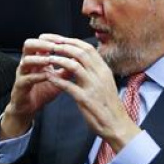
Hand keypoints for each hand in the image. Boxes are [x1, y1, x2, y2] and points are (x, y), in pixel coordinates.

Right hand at [0, 36, 65, 139]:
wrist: (29, 107)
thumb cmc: (43, 90)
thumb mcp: (58, 78)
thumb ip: (67, 69)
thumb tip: (82, 60)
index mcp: (36, 58)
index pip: (40, 41)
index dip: (51, 38)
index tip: (63, 40)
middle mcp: (27, 63)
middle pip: (28, 45)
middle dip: (42, 44)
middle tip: (55, 47)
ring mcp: (22, 74)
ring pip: (26, 61)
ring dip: (39, 59)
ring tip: (50, 60)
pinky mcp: (20, 86)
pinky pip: (26, 78)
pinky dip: (37, 76)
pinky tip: (47, 76)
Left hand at [42, 34, 141, 150]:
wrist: (117, 124)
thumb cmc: (108, 105)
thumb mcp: (105, 83)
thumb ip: (95, 71)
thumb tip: (84, 59)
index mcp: (104, 69)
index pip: (88, 48)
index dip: (71, 41)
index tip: (58, 39)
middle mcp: (100, 75)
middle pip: (80, 52)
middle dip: (62, 46)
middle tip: (48, 45)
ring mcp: (93, 86)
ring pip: (74, 66)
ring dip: (58, 60)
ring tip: (46, 59)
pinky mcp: (86, 99)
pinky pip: (69, 86)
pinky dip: (57, 80)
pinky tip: (48, 77)